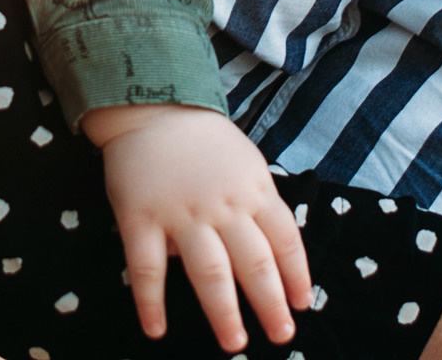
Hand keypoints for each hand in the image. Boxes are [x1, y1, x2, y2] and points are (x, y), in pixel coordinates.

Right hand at [82, 102, 311, 351]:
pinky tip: (156, 330)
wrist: (151, 105)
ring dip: (223, 312)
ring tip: (235, 344)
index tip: (300, 304)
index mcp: (253, 190)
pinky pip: (146, 268)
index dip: (296, 275)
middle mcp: (223, 206)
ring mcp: (181, 214)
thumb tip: (273, 253)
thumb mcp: (246, 162)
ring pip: (209, 271)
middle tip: (281, 335)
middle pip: (254, 263)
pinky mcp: (140, 219)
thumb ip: (258, 203)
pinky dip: (150, 302)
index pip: (285, 239)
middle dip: (270, 304)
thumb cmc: (204, 140)